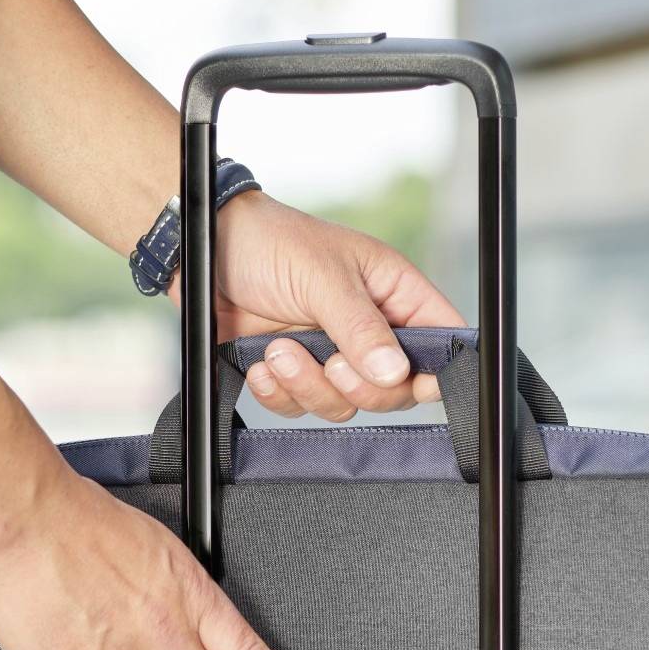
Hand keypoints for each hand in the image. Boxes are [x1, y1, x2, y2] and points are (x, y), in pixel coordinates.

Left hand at [207, 192, 462, 420]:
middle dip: (359, 386)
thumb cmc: (273, 242)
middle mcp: (370, 329)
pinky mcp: (295, 371)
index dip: (434, 370)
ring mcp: (332, 353)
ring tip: (278, 350)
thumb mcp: (322, 278)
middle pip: (394, 389)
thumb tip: (394, 371)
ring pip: (344, 404)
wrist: (208, 252)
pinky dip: (278, 393)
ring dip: (308, 386)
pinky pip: (300, 407)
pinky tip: (261, 364)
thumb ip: (360, 327)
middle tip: (331, 362)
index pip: (440, 341)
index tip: (404, 380)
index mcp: (394, 294)